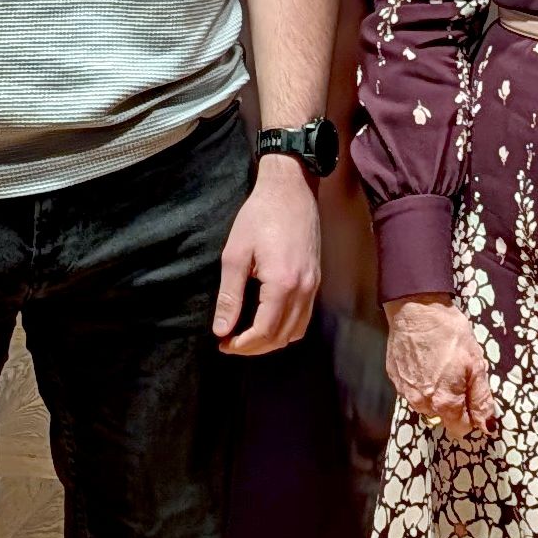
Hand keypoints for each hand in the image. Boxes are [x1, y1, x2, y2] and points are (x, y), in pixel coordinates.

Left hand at [214, 157, 320, 355]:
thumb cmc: (259, 216)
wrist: (290, 189)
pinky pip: (305, 317)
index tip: (222, 343)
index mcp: (282, 284)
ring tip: (247, 337)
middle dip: (254, 347)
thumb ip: (229, 296)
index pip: (264, 332)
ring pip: (296, 331)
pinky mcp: (316, 279)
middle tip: (230, 343)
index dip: (242, 345)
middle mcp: (303, 289)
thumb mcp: (235, 254)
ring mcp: (313, 285)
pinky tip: (268, 321)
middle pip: (281, 337)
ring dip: (272, 341)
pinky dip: (287, 328)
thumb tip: (222, 330)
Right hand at [384, 295, 496, 441]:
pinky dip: (421, 383)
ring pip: (426, 405)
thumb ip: (481, 400)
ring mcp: (405, 392)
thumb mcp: (476, 365)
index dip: (471, 416)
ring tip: (441, 367)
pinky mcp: (395, 378)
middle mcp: (422, 403)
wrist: (416, 310)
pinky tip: (426, 363)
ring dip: (436, 394)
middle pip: (443, 417)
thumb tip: (488, 426)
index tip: (473, 398)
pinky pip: (412, 391)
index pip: (460, 428)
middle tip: (459, 376)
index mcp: (445, 402)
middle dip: (454, 403)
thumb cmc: (450, 334)